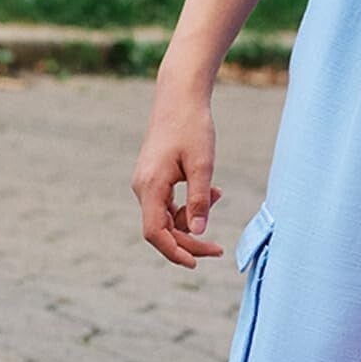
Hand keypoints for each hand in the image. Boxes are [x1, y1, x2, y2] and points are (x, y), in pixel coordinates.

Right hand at [130, 83, 224, 267]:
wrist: (179, 98)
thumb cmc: (192, 127)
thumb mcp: (203, 165)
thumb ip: (200, 200)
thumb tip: (199, 232)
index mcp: (150, 186)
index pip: (155, 232)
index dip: (174, 252)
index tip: (195, 264)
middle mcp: (142, 187)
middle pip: (162, 230)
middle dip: (190, 242)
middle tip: (218, 249)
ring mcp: (146, 183)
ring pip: (167, 218)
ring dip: (193, 219)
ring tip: (218, 194)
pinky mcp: (154, 179)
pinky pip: (169, 204)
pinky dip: (190, 205)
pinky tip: (213, 191)